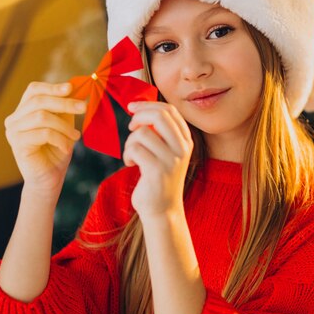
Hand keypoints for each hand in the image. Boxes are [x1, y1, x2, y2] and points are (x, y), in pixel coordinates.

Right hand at [4, 81, 85, 201]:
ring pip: (42, 117)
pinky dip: (60, 139)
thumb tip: (74, 88)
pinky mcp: (17, 144)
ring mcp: (13, 132)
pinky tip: (66, 148)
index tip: (71, 88)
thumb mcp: (64, 124)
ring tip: (75, 136)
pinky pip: (43, 133)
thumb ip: (65, 108)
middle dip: (65, 103)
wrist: (50, 178)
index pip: (34, 90)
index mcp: (24, 111)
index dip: (52, 87)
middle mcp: (14, 119)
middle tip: (84, 108)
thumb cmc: (57, 150)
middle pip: (39, 101)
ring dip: (64, 126)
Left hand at [123, 101, 192, 218]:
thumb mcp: (166, 152)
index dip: (148, 104)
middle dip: (139, 116)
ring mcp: (172, 159)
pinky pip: (135, 149)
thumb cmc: (159, 178)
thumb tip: (140, 109)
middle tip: (131, 127)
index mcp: (186, 140)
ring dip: (129, 142)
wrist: (163, 209)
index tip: (132, 107)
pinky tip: (131, 164)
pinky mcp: (157, 170)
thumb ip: (160, 132)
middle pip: (159, 115)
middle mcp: (182, 148)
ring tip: (132, 155)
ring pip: (142, 133)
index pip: (169, 110)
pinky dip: (127, 155)